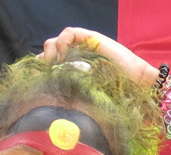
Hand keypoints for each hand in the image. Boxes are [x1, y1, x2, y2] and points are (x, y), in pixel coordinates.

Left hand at [41, 27, 159, 87]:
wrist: (136, 84)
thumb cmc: (116, 95)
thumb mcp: (88, 96)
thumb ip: (73, 95)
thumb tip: (52, 105)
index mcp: (73, 71)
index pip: (50, 64)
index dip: (40, 68)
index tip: (34, 77)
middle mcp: (76, 57)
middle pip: (50, 51)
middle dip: (42, 60)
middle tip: (41, 70)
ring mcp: (82, 47)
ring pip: (56, 41)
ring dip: (51, 50)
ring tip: (53, 63)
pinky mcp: (90, 38)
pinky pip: (69, 33)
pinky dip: (62, 41)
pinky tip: (63, 54)